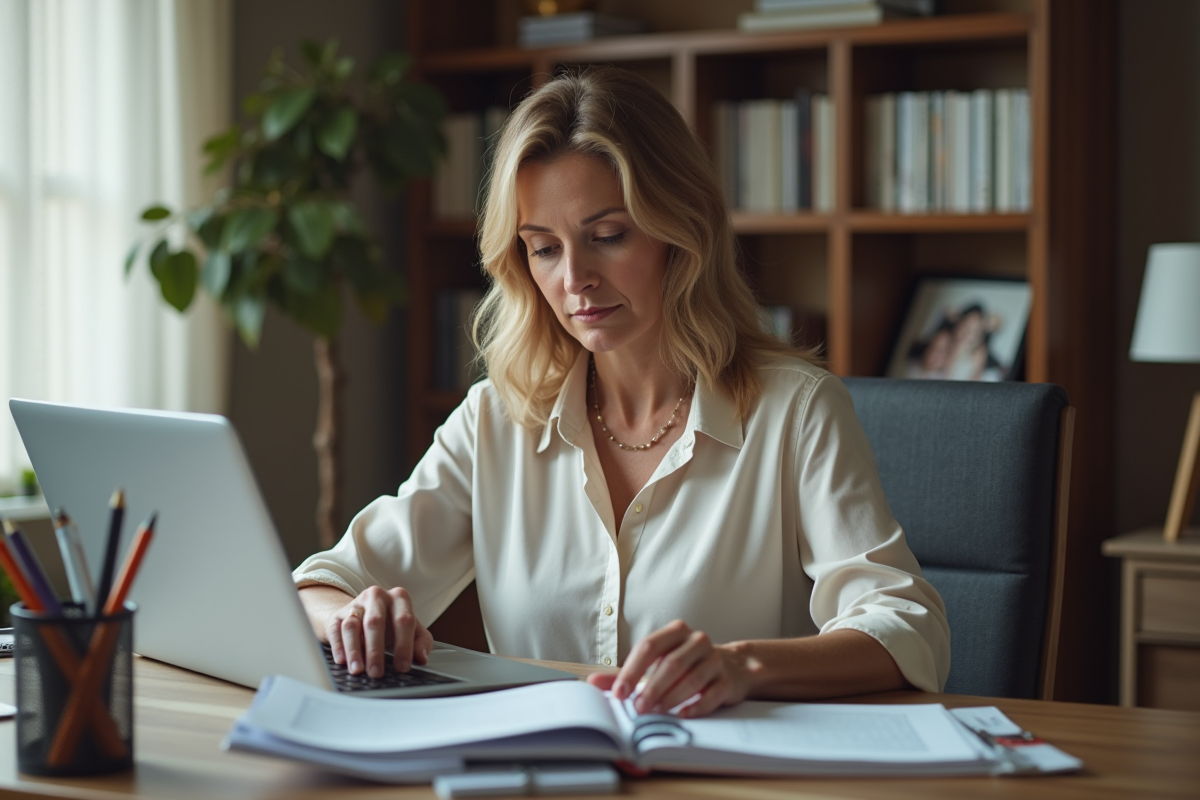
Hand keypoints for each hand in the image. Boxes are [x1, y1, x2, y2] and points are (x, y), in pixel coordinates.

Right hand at [326, 586, 432, 678]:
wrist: (364, 614)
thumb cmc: (392, 625)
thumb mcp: (412, 630)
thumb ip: (421, 642)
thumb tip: (421, 658)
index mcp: (399, 598)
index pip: (404, 620)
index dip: (404, 645)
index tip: (402, 667)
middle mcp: (376, 596)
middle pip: (375, 622)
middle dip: (376, 650)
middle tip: (377, 673)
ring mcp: (355, 604)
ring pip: (352, 626)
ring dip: (354, 650)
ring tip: (358, 670)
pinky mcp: (337, 616)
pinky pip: (336, 631)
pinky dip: (338, 647)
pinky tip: (342, 661)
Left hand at [586, 620, 754, 717]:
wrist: (731, 668)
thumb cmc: (685, 666)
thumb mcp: (655, 665)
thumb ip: (626, 673)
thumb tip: (593, 681)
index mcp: (675, 632)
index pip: (649, 646)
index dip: (633, 670)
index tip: (620, 692)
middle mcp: (697, 641)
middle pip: (671, 663)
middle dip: (652, 688)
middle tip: (637, 708)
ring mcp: (715, 659)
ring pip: (692, 679)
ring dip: (670, 698)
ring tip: (655, 713)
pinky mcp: (728, 680)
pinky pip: (712, 694)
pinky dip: (696, 706)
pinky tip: (682, 715)